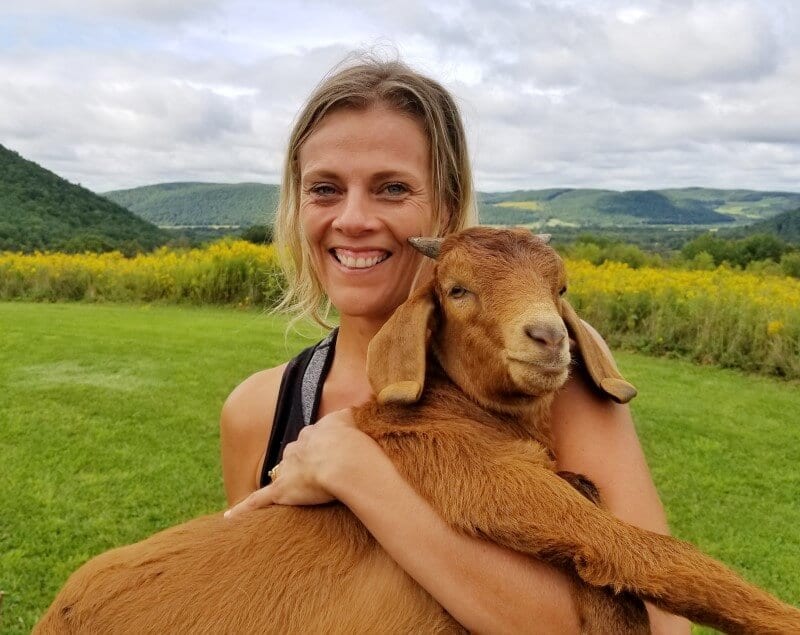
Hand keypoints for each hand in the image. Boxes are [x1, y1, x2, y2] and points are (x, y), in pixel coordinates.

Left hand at [224, 408, 363, 519]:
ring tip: (289, 490)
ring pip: (280, 472)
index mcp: (314, 432)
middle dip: (301, 461)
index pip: (312, 438)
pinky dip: (244, 509)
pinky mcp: (281, 491)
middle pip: (294, 453)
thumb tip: (357, 406)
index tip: (327, 452)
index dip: (319, 447)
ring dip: (283, 479)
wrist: (346, 460)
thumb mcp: (354, 418)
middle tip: (313, 472)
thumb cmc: (356, 441)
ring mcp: (287, 469)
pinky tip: (230, 517)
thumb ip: (351, 413)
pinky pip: (258, 501)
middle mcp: (297, 447)